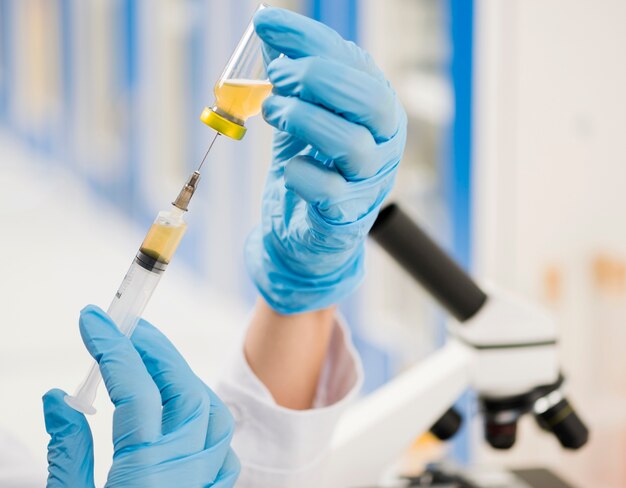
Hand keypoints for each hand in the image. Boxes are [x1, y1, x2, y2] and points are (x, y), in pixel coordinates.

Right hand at [43, 305, 239, 486]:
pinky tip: (178, 412)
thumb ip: (68, 452)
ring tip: (151, 361)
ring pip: (215, 417)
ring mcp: (207, 487)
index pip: (138, 392)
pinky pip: (224, 450)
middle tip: (129, 329)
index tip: (95, 320)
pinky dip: (204, 420)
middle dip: (159, 353)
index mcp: (146, 478)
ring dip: (186, 380)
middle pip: (188, 395)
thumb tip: (60, 398)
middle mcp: (186, 478)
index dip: (116, 349)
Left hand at [245, 7, 406, 313]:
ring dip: (304, 120)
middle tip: (277, 77)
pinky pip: (330, 192)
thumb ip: (292, 74)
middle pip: (369, 101)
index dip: (309, 40)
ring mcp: (370, 182)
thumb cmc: (309, 163)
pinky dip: (302, 174)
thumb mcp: (301, 112)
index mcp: (377, 110)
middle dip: (317, 79)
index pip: (355, 63)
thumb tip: (268, 25)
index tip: (265, 24)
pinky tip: (288, 167)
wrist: (303, 228)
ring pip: (352, 145)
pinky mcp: (347, 217)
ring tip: (273, 112)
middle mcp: (384, 143)